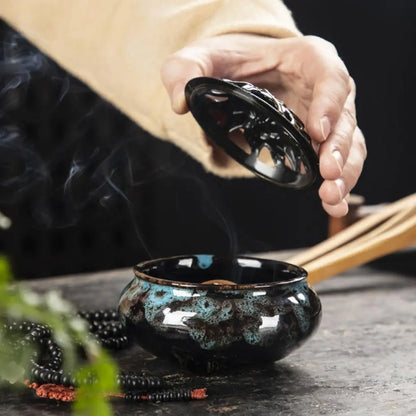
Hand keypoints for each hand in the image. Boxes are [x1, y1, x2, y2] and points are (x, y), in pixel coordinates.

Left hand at [161, 34, 366, 216]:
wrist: (237, 75)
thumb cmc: (227, 63)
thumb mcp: (200, 59)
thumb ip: (184, 72)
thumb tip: (180, 103)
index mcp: (306, 59)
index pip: (329, 76)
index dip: (329, 103)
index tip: (316, 131)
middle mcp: (323, 89)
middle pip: (344, 117)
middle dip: (339, 148)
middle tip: (327, 173)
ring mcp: (325, 117)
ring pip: (349, 144)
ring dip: (344, 172)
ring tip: (330, 196)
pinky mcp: (318, 141)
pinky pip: (338, 161)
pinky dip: (339, 182)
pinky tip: (332, 203)